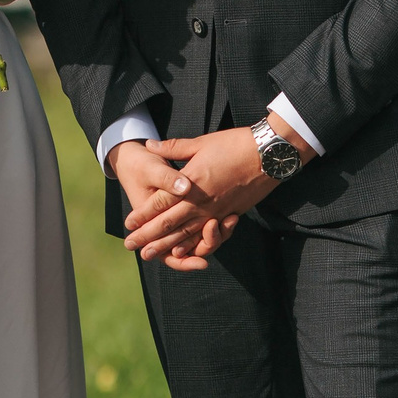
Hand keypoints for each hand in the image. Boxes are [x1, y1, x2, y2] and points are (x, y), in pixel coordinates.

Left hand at [122, 125, 286, 261]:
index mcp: (191, 182)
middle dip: (148, 236)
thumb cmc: (234, 144)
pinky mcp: (230, 214)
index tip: (128, 224)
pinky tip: (183, 252)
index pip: (160, 203)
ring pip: (187, 233)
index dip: (143, 215)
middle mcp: (201, 201)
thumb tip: (150, 144)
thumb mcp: (201, 143)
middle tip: (131, 246)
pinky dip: (193, 245)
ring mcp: (216, 211)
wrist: (269, 155)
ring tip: (151, 255)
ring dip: (166, 245)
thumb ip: (173, 148)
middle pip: (169, 223)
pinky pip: (208, 236)